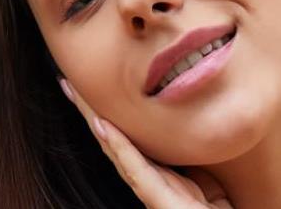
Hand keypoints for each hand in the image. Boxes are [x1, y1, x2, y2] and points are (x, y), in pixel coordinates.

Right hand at [59, 79, 232, 208]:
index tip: (91, 89)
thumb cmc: (211, 206)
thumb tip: (184, 125)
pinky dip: (117, 145)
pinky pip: (133, 167)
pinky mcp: (156, 197)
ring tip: (75, 94)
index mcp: (153, 168)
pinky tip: (103, 125)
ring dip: (93, 119)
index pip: (125, 136)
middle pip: (111, 137)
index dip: (106, 113)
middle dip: (89, 111)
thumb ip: (187, 154)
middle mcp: (144, 176)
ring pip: (114, 148)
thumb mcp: (200, 170)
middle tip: (69, 84)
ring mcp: (147, 187)